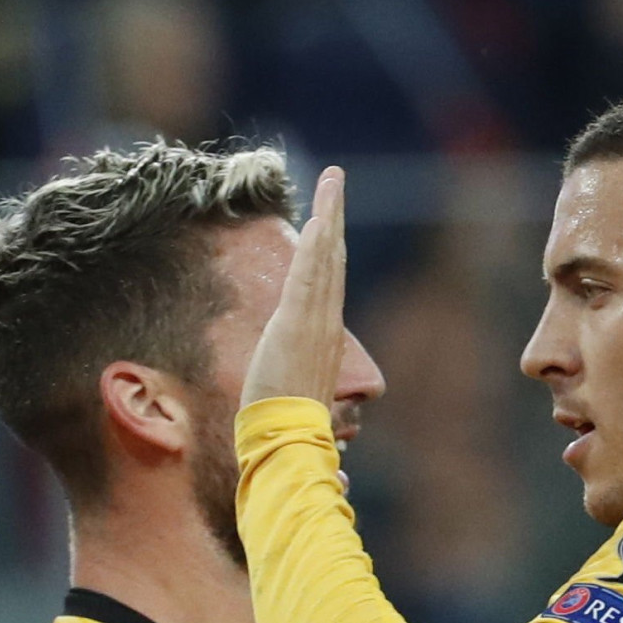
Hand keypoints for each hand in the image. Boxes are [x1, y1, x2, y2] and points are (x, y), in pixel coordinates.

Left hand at [240, 167, 350, 413]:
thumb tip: (286, 376)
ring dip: (329, 217)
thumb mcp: (289, 391)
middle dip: (334, 216)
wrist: (289, 444)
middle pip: (332, 259)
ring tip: (332, 182)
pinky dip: (316, 250)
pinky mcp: (297, 327)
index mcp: (324, 336)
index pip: (328, 280)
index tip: (328, 216)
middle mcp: (326, 324)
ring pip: (325, 260)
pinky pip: (309, 280)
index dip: (329, 245)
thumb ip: (292, 375)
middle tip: (336, 178)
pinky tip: (319, 222)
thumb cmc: (286, 427)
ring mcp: (315, 324)